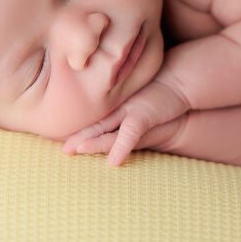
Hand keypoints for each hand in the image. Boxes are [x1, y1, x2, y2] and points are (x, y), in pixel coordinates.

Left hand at [62, 78, 189, 166]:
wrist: (179, 80)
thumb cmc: (159, 92)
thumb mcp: (137, 101)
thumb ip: (122, 112)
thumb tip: (111, 123)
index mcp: (115, 106)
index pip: (93, 119)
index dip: (77, 130)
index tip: (61, 141)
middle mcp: (118, 108)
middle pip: (94, 124)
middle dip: (77, 137)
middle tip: (62, 150)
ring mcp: (129, 110)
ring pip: (105, 129)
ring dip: (91, 141)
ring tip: (75, 150)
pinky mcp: (144, 115)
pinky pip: (130, 135)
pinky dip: (121, 147)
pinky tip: (114, 161)